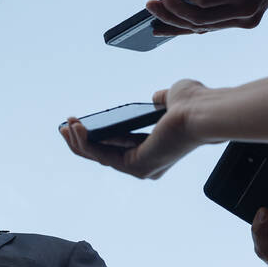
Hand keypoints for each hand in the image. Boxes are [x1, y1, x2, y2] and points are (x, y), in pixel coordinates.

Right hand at [59, 79, 210, 179]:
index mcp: (156, 150)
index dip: (99, 135)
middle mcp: (148, 164)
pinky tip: (74, 127)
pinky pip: (101, 155)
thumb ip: (162, 99)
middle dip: (81, 141)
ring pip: (100, 157)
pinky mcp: (135, 166)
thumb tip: (158, 97)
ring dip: (78, 141)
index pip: (120, 145)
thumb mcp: (173, 97)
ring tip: (64, 125)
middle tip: (66, 127)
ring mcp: (141, 168)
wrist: (203, 112)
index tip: (82, 124)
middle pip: (105, 154)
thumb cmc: (195, 104)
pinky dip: (84, 142)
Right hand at [146, 0, 267, 33]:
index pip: (204, 30)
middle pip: (197, 26)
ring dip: (172, 3)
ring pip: (197, 16)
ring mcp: (244, 8)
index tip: (155, 26)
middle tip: (149, 5)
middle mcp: (245, 19)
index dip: (178, 29)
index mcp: (244, 19)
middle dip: (169, 16)